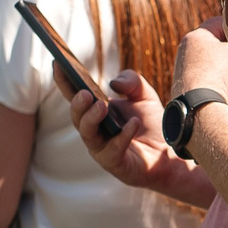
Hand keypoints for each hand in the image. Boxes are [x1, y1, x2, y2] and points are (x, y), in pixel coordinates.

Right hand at [63, 67, 199, 198]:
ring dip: (92, 119)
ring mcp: (102, 149)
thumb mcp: (144, 96)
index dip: (64, 81)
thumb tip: (114, 83)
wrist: (170, 152)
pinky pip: (114, 150)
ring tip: (102, 106)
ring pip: (88, 135)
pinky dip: (123, 135)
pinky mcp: (115, 163)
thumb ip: (132, 81)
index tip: (57, 63)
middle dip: (78, 104)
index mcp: (95, 112)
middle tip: (85, 93)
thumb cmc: (151, 125)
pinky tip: (133, 123)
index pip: (75, 95)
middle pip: (77, 117)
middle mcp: (94, 131)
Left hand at [172, 25, 227, 101]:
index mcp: (196, 35)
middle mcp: (185, 48)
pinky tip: (223, 83)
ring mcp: (182, 66)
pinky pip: (204, 73)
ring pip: (208, 58)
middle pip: (212, 41)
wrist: (200, 105)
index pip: (219, 22)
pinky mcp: (184, 82)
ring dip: (221, 62)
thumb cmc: (218, 74)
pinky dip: (214, 75)